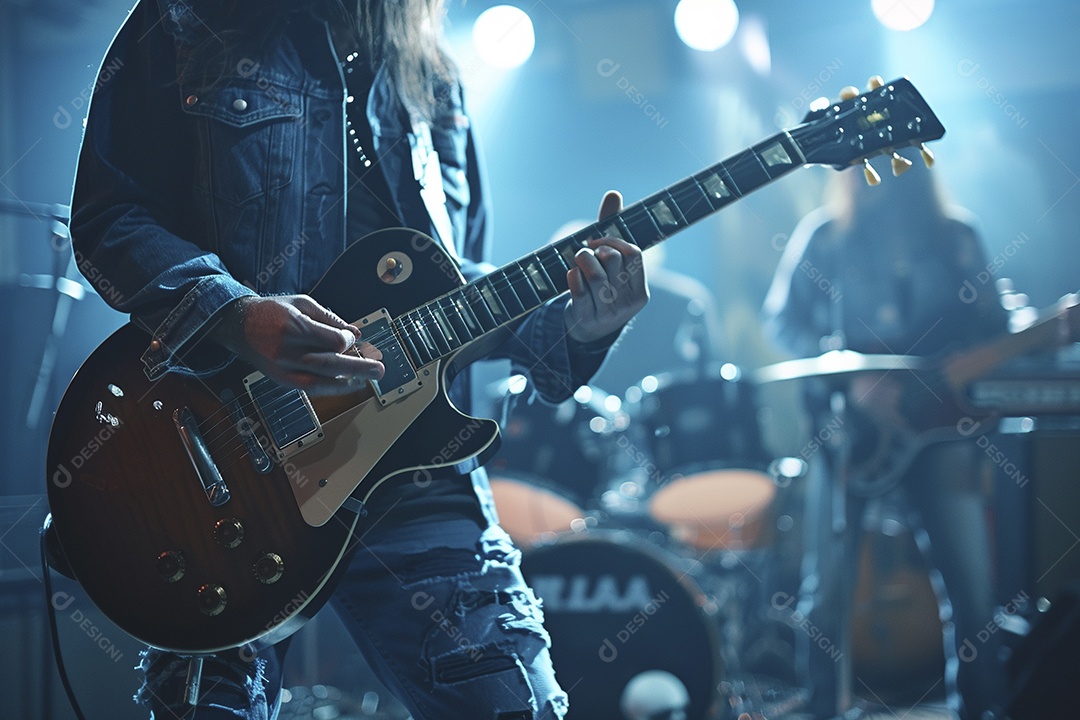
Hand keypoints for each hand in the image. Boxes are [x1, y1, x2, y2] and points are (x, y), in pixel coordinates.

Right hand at [209, 295, 383, 395]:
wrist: (239, 326)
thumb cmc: (272, 311)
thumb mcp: (302, 303)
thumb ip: (331, 318)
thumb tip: (356, 333)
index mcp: (293, 327)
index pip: (330, 341)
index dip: (346, 341)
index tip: (352, 339)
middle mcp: (286, 350)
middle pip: (330, 364)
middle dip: (359, 368)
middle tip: (379, 369)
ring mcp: (283, 368)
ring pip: (321, 380)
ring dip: (348, 381)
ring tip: (367, 379)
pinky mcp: (281, 380)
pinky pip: (310, 388)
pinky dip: (331, 388)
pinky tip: (347, 384)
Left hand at [563, 190, 648, 342]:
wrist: (586, 329)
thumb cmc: (600, 288)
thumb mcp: (609, 263)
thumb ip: (611, 230)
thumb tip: (613, 194)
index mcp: (640, 290)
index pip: (634, 253)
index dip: (614, 241)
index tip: (598, 242)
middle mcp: (629, 303)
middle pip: (613, 260)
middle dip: (596, 249)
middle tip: (585, 252)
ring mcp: (609, 314)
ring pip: (596, 274)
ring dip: (582, 260)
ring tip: (578, 260)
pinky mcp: (587, 319)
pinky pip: (579, 290)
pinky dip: (572, 277)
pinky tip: (571, 275)